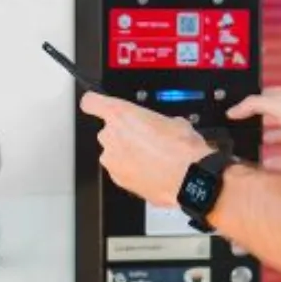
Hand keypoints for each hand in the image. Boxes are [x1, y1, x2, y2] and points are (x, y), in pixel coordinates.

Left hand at [80, 92, 214, 207]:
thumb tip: (160, 126)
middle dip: (124, 135)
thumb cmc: (182, 149)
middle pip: (108, 131)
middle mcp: (110, 136)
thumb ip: (154, 120)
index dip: (95, 102)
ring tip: (153, 157)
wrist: (189, 179)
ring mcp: (112, 160)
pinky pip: (121, 170)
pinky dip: (132, 171)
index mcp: (120, 114)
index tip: (97, 104)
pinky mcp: (118, 179)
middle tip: (146, 139)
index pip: (91, 101)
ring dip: (128, 154)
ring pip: (115, 153)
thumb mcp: (174, 121)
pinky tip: (152, 171)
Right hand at [228, 87, 280, 175]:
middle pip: (273, 117)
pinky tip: (263, 163)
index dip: (252, 100)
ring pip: (279, 138)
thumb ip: (255, 105)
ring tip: (248, 142)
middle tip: (240, 124)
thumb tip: (234, 110)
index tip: (235, 106)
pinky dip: (275, 162)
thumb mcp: (278, 105)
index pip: (268, 96)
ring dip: (266, 139)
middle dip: (258, 119)